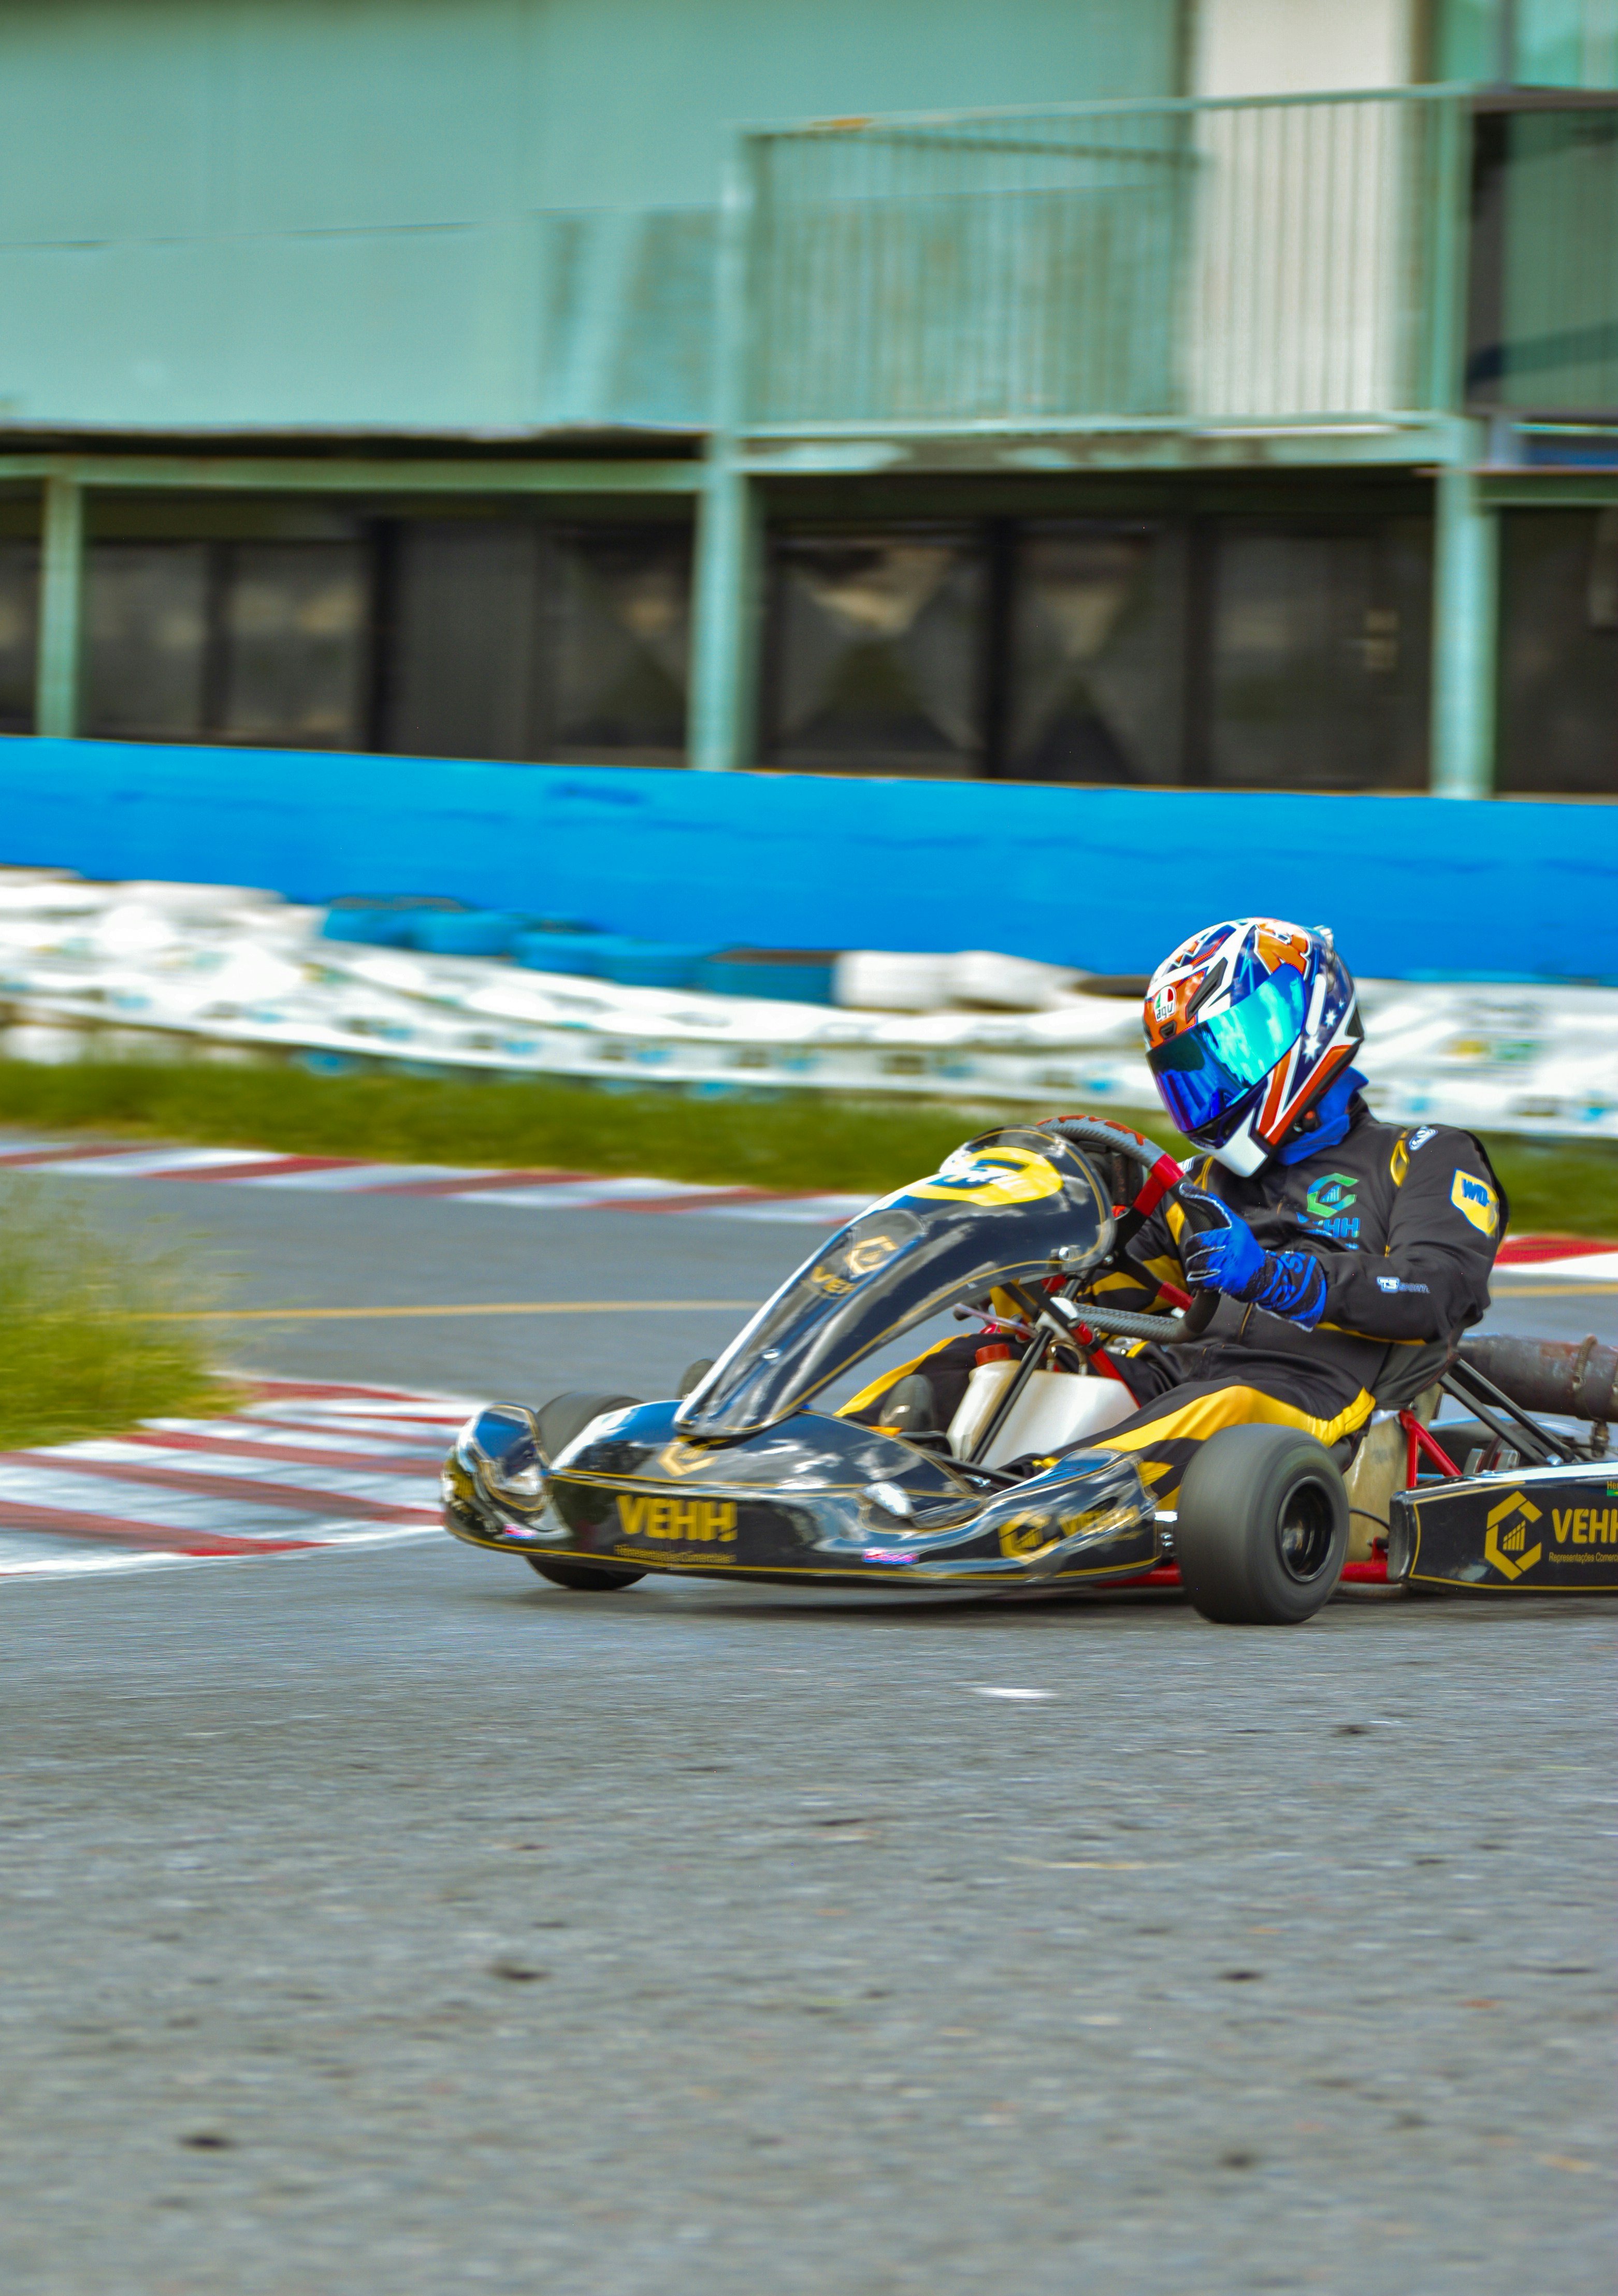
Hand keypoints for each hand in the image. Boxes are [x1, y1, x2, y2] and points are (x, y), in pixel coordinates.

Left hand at [1179, 1184, 1326, 1328]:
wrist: (1265, 1276)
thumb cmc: (1245, 1253)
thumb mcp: (1238, 1233)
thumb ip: (1222, 1224)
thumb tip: (1199, 1205)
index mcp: (1234, 1226)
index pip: (1214, 1206)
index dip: (1198, 1196)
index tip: (1183, 1188)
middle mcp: (1233, 1239)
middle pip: (1196, 1241)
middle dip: (1191, 1251)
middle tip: (1195, 1256)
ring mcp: (1230, 1258)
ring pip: (1196, 1261)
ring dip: (1193, 1268)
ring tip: (1200, 1269)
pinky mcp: (1228, 1277)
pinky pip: (1200, 1278)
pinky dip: (1197, 1281)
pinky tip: (1202, 1281)